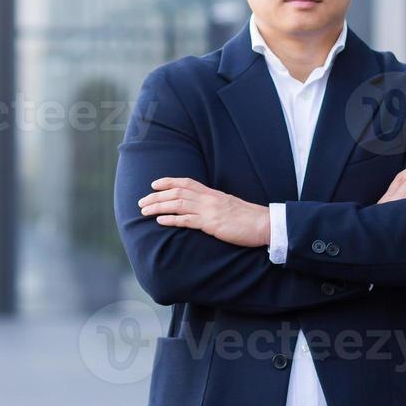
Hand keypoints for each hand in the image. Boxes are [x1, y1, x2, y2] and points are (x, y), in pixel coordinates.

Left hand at [138, 177, 270, 247]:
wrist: (264, 224)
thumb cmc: (248, 217)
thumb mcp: (228, 205)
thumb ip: (214, 204)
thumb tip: (202, 207)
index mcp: (212, 193)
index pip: (186, 182)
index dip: (168, 181)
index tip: (154, 184)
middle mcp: (208, 198)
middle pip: (176, 192)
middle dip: (156, 196)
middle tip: (141, 201)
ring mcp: (209, 210)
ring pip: (177, 204)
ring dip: (158, 207)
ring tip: (144, 211)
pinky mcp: (211, 224)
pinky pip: (187, 220)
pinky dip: (172, 219)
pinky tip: (160, 221)